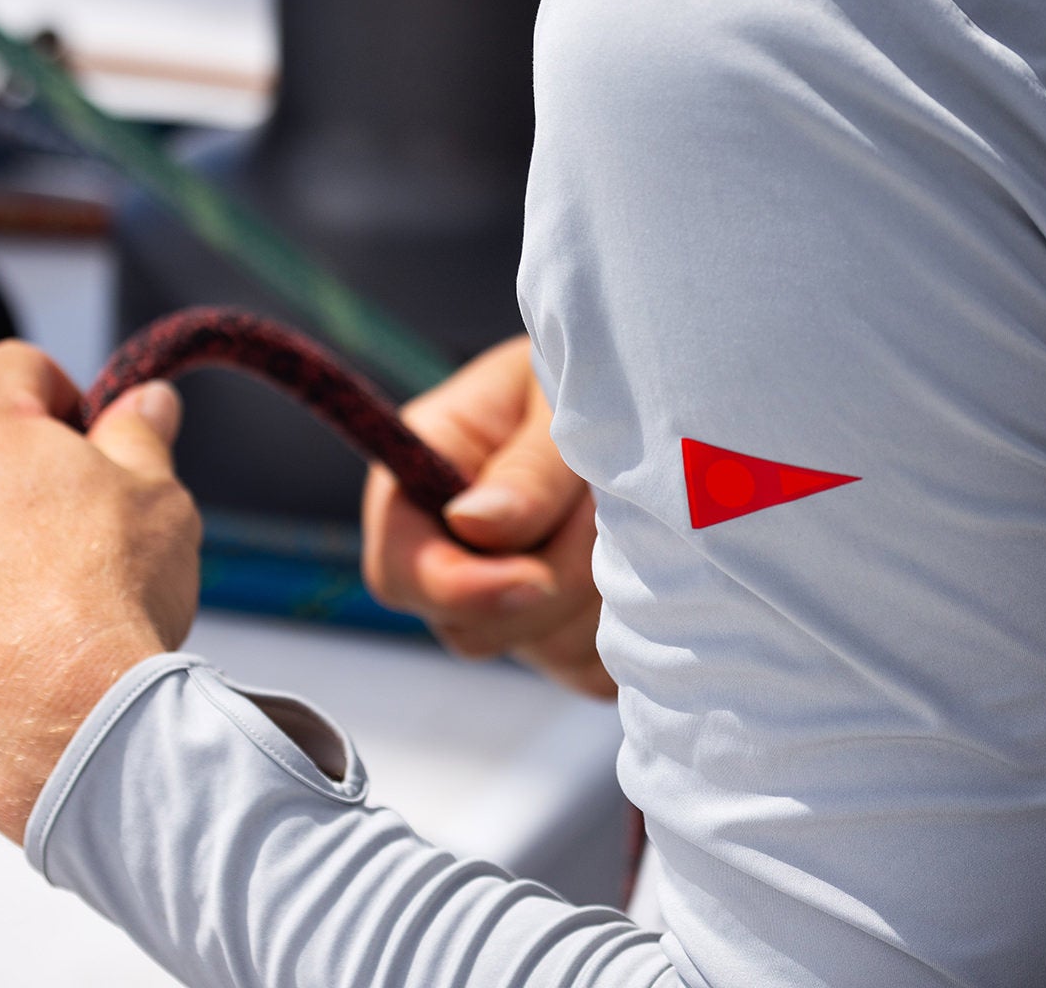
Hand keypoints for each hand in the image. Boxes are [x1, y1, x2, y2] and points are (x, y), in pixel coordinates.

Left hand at [0, 340, 201, 840]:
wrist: (65, 725)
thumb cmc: (106, 607)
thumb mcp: (157, 495)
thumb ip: (141, 433)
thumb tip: (146, 403)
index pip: (17, 367)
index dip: (66, 396)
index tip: (91, 438)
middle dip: (18, 473)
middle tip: (78, 525)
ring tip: (42, 593)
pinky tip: (5, 636)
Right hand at [361, 336, 612, 697]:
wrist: (643, 393)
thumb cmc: (587, 376)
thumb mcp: (555, 397)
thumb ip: (525, 466)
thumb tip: (476, 526)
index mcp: (419, 484)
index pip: (399, 571)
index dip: (460, 589)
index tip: (534, 575)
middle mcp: (449, 554)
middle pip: (470, 630)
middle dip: (551, 582)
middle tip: (608, 507)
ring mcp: (505, 605)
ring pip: (540, 652)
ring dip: (600, 593)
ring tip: (631, 515)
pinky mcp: (561, 638)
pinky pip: (588, 670)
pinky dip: (628, 625)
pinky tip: (646, 559)